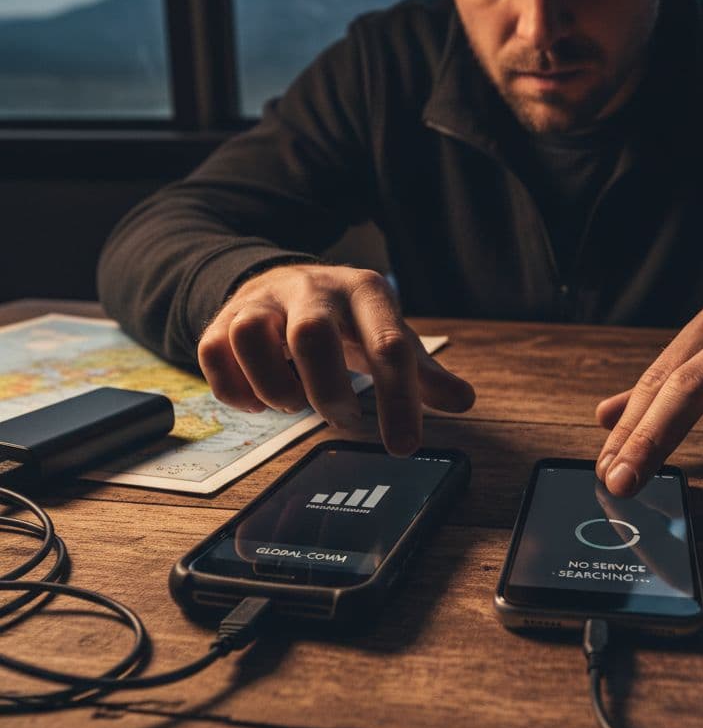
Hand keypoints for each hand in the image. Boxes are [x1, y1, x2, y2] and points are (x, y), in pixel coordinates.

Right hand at [197, 264, 475, 455]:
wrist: (283, 281)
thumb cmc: (347, 321)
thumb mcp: (389, 336)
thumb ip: (424, 373)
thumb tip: (464, 401)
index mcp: (365, 292)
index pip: (388, 345)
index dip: (398, 401)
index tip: (403, 447)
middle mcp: (313, 289)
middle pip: (312, 336)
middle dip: (327, 392)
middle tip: (341, 417)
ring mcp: (263, 301)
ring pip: (249, 336)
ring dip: (274, 386)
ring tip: (294, 403)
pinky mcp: (222, 318)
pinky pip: (212, 352)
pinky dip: (235, 389)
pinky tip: (259, 399)